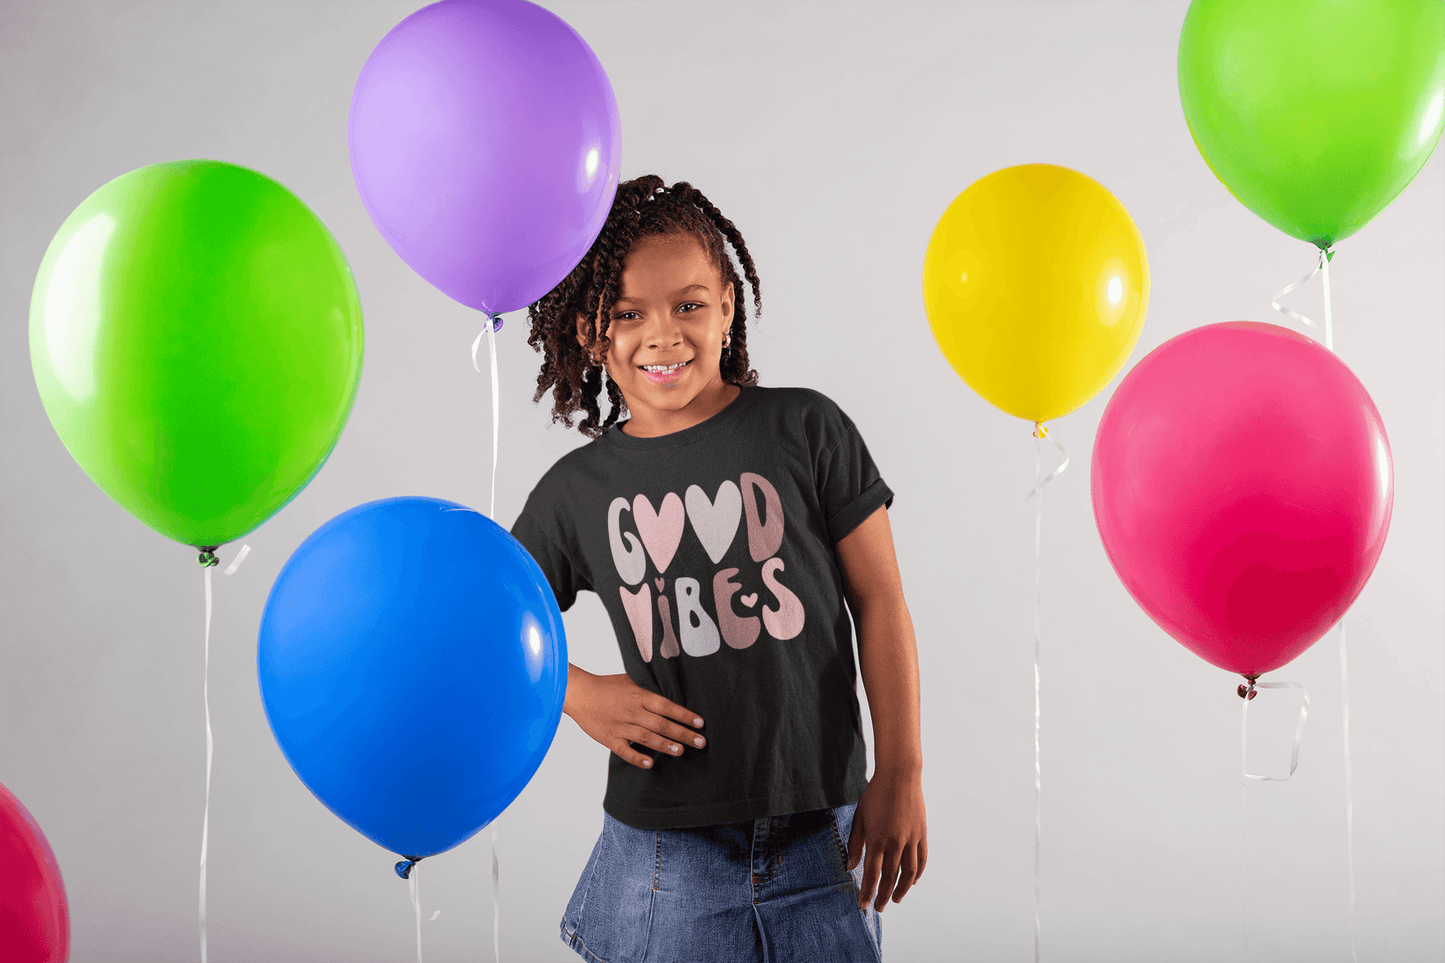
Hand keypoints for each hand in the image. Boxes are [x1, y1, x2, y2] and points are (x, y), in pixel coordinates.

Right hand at [564, 664, 705, 769]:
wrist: (579, 693)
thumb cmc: (607, 686)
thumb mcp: (631, 680)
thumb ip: (650, 688)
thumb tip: (672, 689)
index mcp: (639, 695)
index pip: (667, 706)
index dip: (684, 715)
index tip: (700, 723)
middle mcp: (632, 711)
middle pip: (661, 724)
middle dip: (683, 734)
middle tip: (701, 742)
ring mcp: (621, 726)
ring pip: (646, 738)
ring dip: (665, 745)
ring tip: (681, 752)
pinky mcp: (609, 738)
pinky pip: (625, 751)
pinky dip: (637, 758)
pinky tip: (650, 764)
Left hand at [847, 768, 926, 911]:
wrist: (900, 775)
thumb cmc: (876, 794)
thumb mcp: (860, 817)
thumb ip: (855, 843)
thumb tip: (850, 866)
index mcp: (877, 839)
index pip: (871, 874)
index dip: (867, 892)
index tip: (863, 905)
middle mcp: (895, 842)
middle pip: (890, 878)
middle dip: (883, 895)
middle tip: (879, 907)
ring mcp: (911, 839)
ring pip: (908, 873)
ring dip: (902, 889)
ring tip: (896, 899)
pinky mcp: (922, 834)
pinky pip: (922, 859)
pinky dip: (918, 873)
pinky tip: (912, 881)